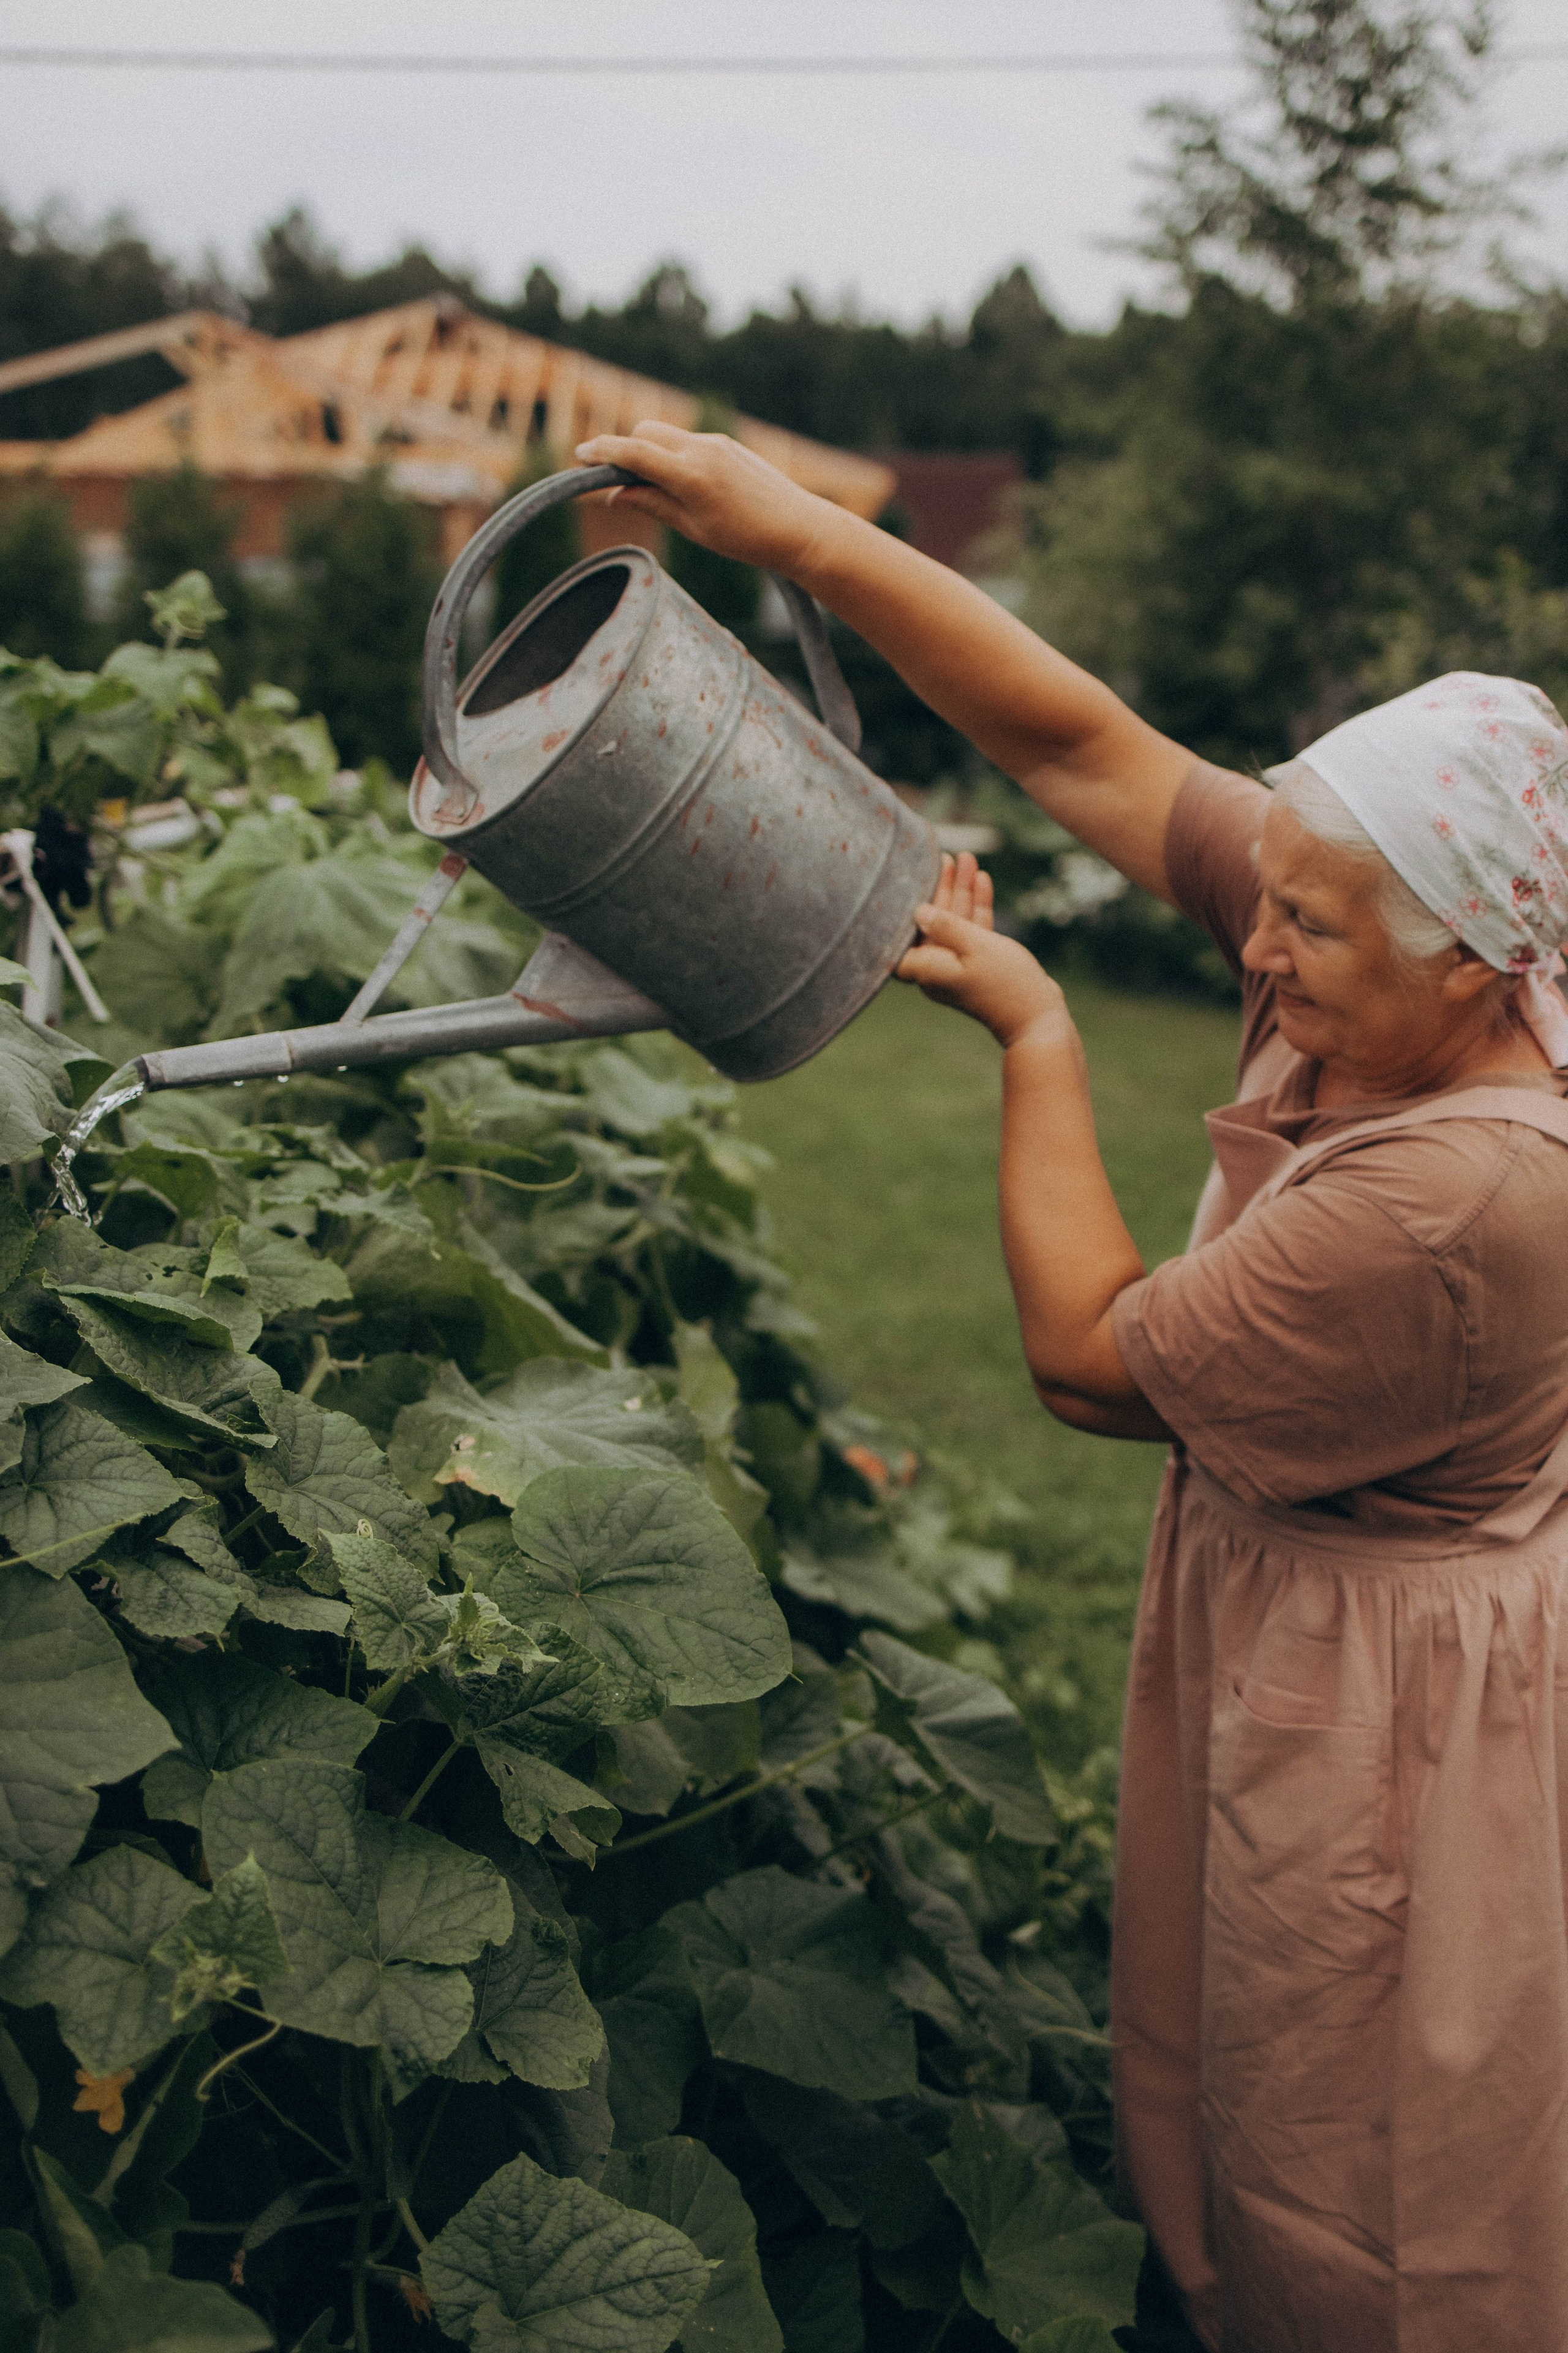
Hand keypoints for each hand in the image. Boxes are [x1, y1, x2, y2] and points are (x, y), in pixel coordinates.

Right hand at [573, 421, 830, 574]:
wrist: (798, 528)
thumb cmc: (746, 538)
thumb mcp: (694, 528)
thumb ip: (653, 504)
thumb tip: (616, 495)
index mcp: (690, 475)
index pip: (634, 452)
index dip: (602, 452)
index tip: (580, 456)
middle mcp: (701, 450)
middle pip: (645, 433)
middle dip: (626, 450)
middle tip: (619, 482)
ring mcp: (716, 443)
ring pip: (666, 436)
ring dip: (651, 454)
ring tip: (657, 490)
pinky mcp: (727, 445)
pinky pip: (688, 443)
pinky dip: (673, 457)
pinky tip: (686, 487)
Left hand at [897, 853, 1067, 1047]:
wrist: (1039, 1017)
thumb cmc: (1005, 983)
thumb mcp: (974, 946)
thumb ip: (945, 925)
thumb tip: (918, 911)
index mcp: (927, 969)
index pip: (904, 934)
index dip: (902, 907)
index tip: (906, 879)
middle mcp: (938, 968)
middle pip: (933, 922)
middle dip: (943, 888)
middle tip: (949, 857)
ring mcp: (960, 966)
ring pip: (957, 922)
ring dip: (963, 891)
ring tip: (968, 858)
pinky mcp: (981, 964)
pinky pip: (974, 931)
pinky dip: (978, 907)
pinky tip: (982, 880)